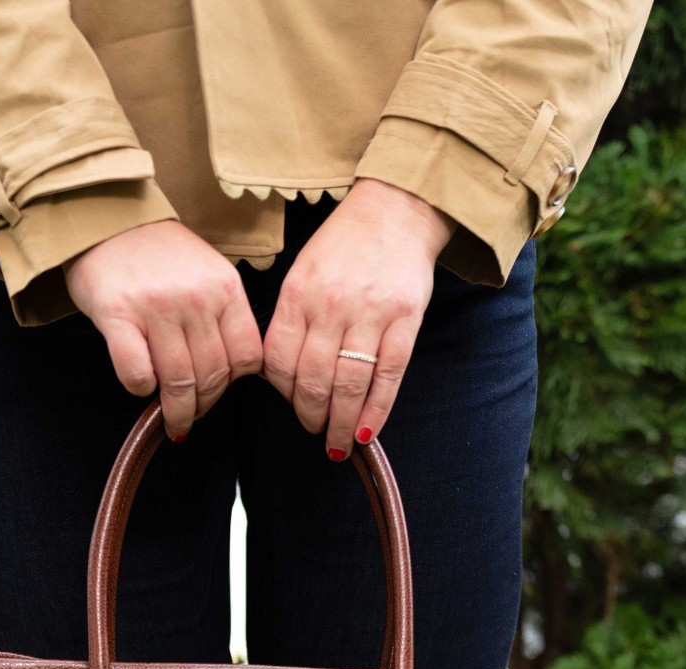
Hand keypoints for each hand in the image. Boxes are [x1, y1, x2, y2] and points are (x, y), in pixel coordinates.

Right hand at [65, 220, 263, 438]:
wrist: (107, 216)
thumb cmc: (158, 253)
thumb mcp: (206, 273)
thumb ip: (221, 315)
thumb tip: (228, 375)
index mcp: (224, 287)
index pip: (247, 357)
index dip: (233, 384)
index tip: (218, 392)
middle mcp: (195, 297)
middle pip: (212, 376)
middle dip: (203, 405)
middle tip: (191, 414)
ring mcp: (156, 307)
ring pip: (178, 382)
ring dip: (175, 410)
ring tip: (170, 418)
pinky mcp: (118, 316)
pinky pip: (138, 374)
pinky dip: (141, 388)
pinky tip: (142, 384)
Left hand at [262, 179, 451, 455]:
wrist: (396, 209)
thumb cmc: (345, 245)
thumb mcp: (303, 271)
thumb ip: (292, 320)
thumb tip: (284, 377)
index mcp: (298, 294)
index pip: (280, 361)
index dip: (284, 395)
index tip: (292, 408)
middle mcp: (331, 306)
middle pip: (313, 380)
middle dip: (312, 417)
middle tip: (316, 431)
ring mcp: (370, 314)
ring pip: (349, 385)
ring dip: (342, 424)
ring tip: (340, 443)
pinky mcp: (404, 320)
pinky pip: (388, 377)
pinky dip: (376, 410)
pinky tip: (368, 432)